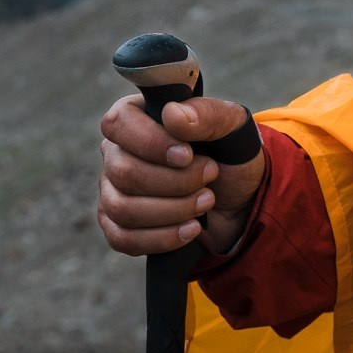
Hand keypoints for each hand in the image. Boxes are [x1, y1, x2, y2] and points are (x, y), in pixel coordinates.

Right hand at [97, 95, 266, 257]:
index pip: (119, 123)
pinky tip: (191, 229)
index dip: (151, 143)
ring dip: (172, 210)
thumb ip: (207, 115)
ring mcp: (112, 190)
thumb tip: (172, 114)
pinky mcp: (117, 225)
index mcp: (137, 116)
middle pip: (122, 172)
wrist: (240, 201)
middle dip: (174, 182)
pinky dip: (161, 238)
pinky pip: (122, 238)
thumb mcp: (233, 129)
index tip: (188, 155)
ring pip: (122, 208)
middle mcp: (116, 152)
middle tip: (210, 177)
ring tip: (206, 201)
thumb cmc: (231, 156)